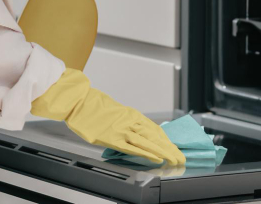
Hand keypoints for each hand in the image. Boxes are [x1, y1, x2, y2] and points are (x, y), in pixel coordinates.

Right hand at [32, 69, 184, 165]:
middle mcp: (131, 121)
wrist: (80, 101)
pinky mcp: (113, 137)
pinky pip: (133, 147)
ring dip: (163, 152)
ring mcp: (122, 129)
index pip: (155, 130)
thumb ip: (127, 121)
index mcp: (132, 115)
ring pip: (148, 142)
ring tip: (174, 159)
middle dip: (169, 148)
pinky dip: (146, 153)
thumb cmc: (94, 105)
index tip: (175, 148)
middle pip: (155, 136)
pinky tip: (156, 158)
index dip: (166, 140)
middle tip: (180, 158)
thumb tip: (136, 131)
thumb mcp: (115, 111)